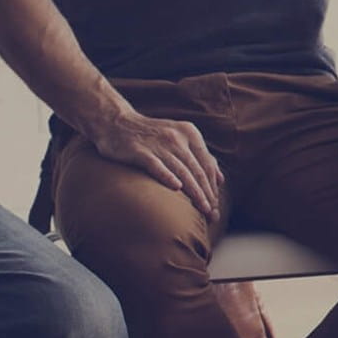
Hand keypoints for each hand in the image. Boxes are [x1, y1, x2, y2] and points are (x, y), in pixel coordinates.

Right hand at [85, 107, 222, 220]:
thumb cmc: (151, 136)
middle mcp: (177, 138)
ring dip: (195, 192)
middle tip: (213, 215)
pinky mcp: (140, 151)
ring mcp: (158, 144)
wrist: (116, 122)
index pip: (207, 166)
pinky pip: (156, 166)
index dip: (213, 188)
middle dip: (207, 195)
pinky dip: (167, 176)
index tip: (216, 208)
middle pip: (197, 171)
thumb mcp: (180, 139)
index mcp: (190, 134)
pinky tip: (176, 188)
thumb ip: (200, 157)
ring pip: (182, 171)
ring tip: (203, 209)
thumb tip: (220, 179)